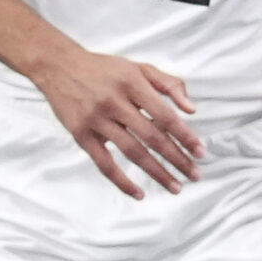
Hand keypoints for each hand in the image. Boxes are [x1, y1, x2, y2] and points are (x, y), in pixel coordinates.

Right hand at [33, 48, 204, 198]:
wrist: (60, 67)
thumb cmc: (106, 68)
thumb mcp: (139, 67)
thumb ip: (169, 84)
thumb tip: (191, 110)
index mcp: (133, 83)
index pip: (164, 115)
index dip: (184, 135)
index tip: (201, 152)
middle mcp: (115, 102)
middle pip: (151, 136)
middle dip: (176, 158)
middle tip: (195, 175)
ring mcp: (97, 120)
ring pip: (132, 152)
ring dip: (156, 172)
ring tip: (175, 187)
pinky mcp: (81, 135)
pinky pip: (104, 164)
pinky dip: (122, 181)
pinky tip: (139, 193)